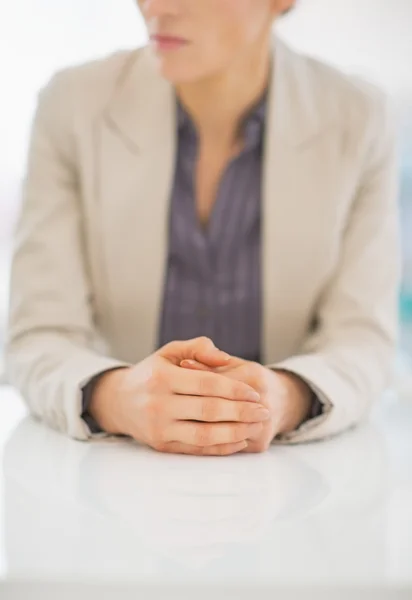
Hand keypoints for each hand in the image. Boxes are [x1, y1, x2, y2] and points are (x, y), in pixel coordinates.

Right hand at [88, 337, 267, 455]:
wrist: (119, 402)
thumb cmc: (152, 373)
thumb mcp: (169, 352)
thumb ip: (198, 348)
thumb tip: (225, 357)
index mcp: (161, 378)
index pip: (206, 384)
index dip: (235, 389)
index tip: (255, 393)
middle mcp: (158, 404)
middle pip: (209, 411)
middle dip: (242, 412)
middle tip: (264, 410)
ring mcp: (159, 428)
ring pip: (205, 434)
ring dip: (236, 432)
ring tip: (256, 426)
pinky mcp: (161, 446)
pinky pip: (197, 449)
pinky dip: (221, 447)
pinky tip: (240, 439)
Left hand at [181, 357, 312, 452]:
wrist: (284, 399)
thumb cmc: (249, 377)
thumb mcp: (233, 362)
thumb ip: (209, 360)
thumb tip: (184, 364)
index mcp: (253, 375)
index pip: (214, 383)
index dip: (190, 383)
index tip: (170, 386)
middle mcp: (262, 401)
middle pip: (217, 410)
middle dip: (189, 409)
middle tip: (166, 407)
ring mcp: (263, 425)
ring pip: (222, 432)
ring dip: (196, 428)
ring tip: (174, 422)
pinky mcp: (260, 444)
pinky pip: (228, 447)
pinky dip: (208, 443)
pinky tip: (190, 436)